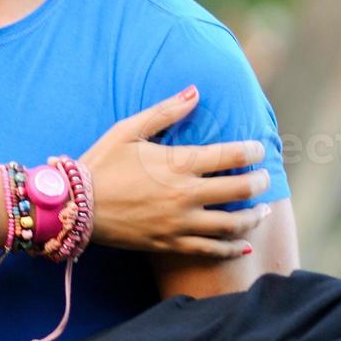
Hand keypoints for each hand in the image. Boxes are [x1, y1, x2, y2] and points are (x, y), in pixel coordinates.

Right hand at [81, 86, 271, 256]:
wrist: (75, 205)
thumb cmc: (101, 163)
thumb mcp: (128, 130)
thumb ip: (165, 111)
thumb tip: (195, 91)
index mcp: (177, 163)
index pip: (230, 156)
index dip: (252, 151)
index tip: (259, 149)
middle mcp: (185, 194)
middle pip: (240, 190)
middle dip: (259, 183)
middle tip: (264, 178)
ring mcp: (180, 222)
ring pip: (232, 224)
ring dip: (254, 217)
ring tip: (263, 211)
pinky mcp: (171, 243)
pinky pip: (211, 249)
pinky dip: (232, 248)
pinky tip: (244, 246)